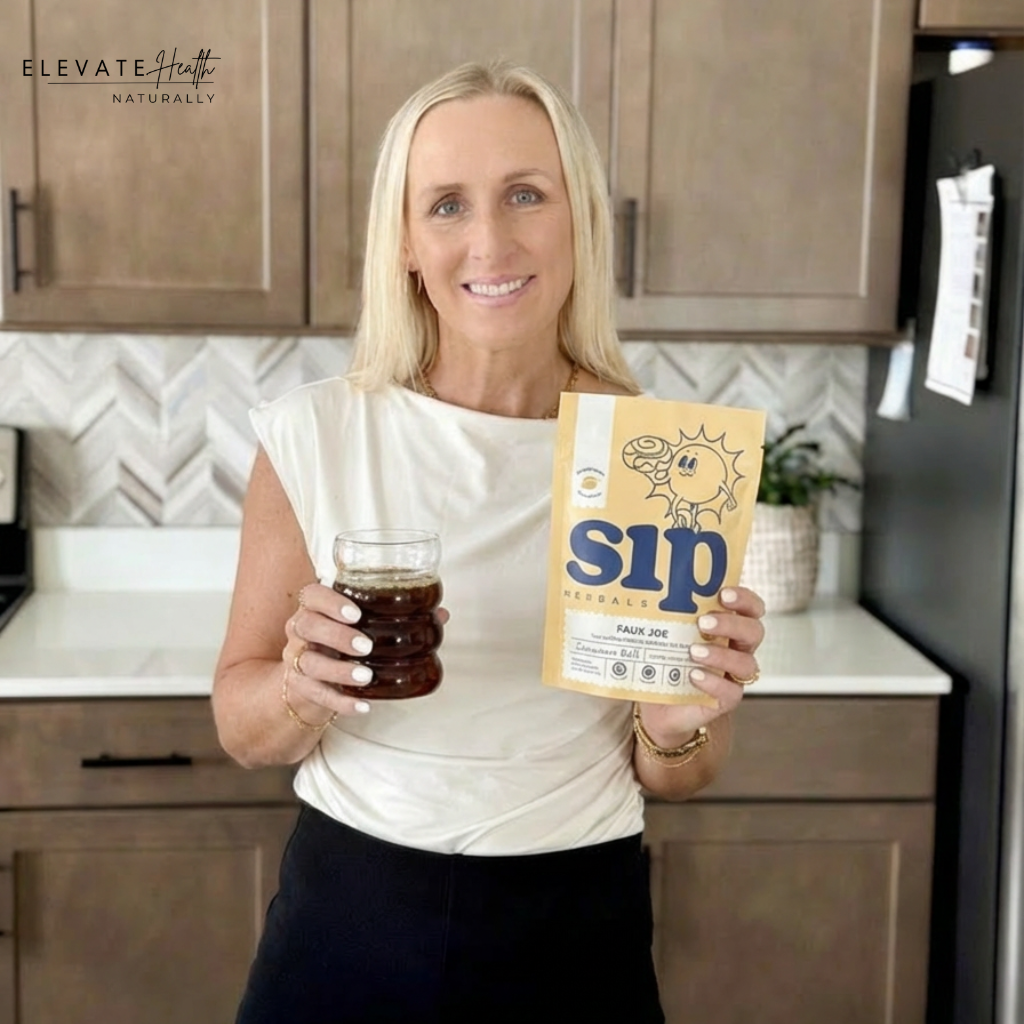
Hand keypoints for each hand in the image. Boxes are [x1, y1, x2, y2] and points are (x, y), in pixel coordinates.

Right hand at [282, 582, 448, 722]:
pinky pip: (315, 695)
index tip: (356, 614)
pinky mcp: (300, 687)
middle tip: (366, 646)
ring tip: (366, 677)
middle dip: (336, 635)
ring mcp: (297, 659)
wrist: (311, 679)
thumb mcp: (364, 626)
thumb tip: (441, 614)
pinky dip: (340, 702)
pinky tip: (362, 707)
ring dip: (338, 671)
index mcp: (316, 608)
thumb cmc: (342, 642)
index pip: (312, 595)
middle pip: (306, 625)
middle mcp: (301, 631)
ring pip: (308, 662)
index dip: (330, 602)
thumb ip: (400, 618)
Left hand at [636, 585, 765, 746]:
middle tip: (704, 623)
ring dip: (721, 654)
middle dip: (731, 624)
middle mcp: (736, 650)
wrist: (656, 706)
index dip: (744, 599)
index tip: (724, 594)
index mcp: (727, 628)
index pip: (750, 608)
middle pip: (753, 631)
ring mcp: (733, 676)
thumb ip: (659, 615)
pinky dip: (714, 682)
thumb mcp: (663, 636)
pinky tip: (694, 675)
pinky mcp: (725, 700)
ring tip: (693, 651)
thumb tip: (627, 591)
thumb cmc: (663, 663)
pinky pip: (731, 692)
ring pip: (746, 663)